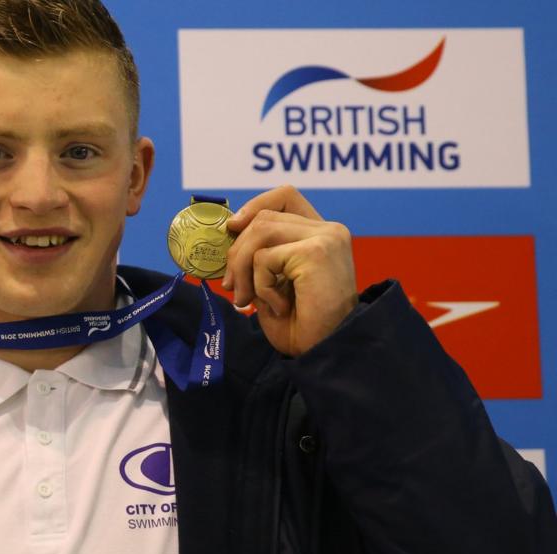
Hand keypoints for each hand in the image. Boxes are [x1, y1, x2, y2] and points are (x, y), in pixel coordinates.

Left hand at [222, 185, 357, 356]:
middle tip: (232, 288)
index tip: (231, 228)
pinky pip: (265, 258)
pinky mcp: (317, 251)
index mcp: (320, 233)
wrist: (325, 352)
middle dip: (237, 253)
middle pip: (264, 217)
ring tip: (249, 300)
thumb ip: (260, 251)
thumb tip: (229, 229)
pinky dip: (261, 286)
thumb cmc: (301, 324)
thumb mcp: (273, 279)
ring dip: (243, 269)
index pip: (284, 197)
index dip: (254, 206)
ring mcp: (326, 237)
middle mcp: (328, 230)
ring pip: (260, 232)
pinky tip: (279, 306)